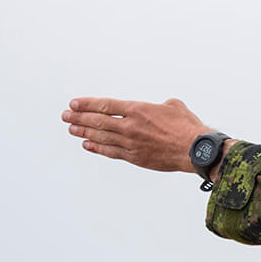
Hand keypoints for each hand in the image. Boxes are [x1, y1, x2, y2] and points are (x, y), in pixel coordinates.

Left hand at [62, 97, 211, 172]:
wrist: (195, 150)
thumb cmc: (187, 127)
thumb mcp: (173, 106)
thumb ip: (159, 105)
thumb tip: (159, 107)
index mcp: (138, 109)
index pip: (105, 105)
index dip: (87, 104)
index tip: (74, 104)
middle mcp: (130, 126)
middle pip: (98, 121)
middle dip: (79, 118)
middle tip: (66, 116)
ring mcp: (131, 143)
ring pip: (101, 137)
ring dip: (84, 133)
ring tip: (71, 129)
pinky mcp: (135, 157)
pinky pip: (111, 152)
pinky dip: (97, 148)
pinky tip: (87, 145)